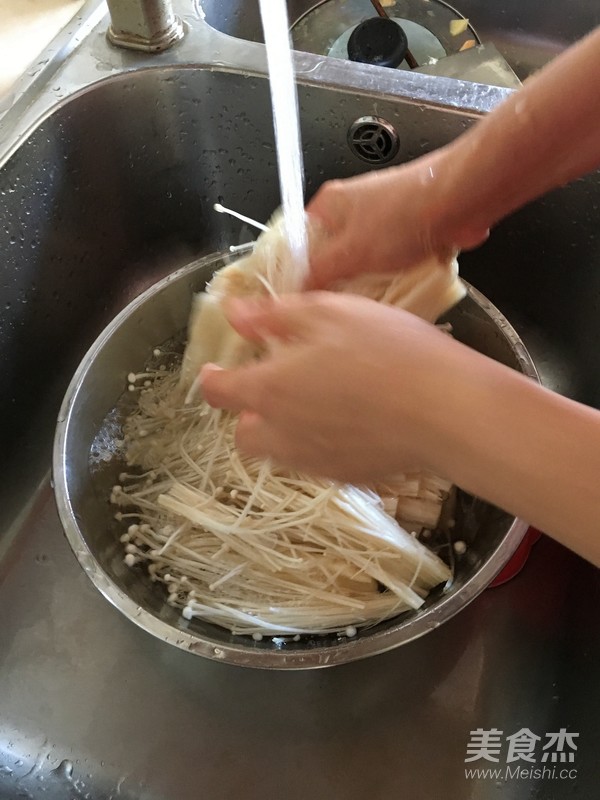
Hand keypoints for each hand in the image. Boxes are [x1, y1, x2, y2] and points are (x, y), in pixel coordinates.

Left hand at [200, 292, 466, 481]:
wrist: (446, 411)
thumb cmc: (387, 350)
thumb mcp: (329, 313)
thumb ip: (274, 316)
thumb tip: (234, 314)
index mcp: (270, 390)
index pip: (218, 392)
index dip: (212, 378)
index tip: (217, 368)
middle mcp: (283, 434)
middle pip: (244, 434)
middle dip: (250, 413)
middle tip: (279, 386)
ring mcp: (315, 462)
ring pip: (279, 452)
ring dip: (283, 430)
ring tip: (318, 403)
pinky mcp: (348, 477)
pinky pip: (317, 463)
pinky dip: (320, 444)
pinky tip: (351, 423)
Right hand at [306, 150, 488, 289]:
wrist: (459, 201)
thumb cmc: (404, 217)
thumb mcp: (350, 253)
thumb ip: (320, 272)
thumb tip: (302, 287)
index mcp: (329, 202)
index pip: (298, 239)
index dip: (298, 268)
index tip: (302, 293)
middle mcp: (353, 205)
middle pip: (332, 250)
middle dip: (336, 276)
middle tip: (337, 300)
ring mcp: (381, 215)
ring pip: (362, 256)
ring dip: (366, 277)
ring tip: (369, 295)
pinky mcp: (407, 226)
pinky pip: (389, 257)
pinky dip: (390, 272)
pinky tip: (395, 286)